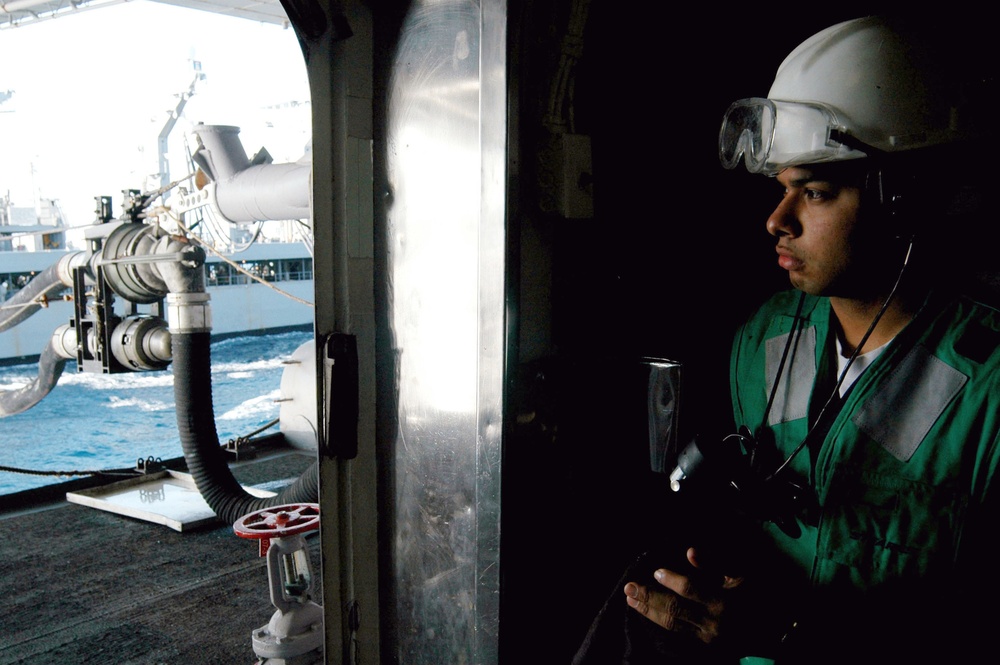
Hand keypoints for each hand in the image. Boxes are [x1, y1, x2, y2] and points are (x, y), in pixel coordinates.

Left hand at [623, 546, 743, 645]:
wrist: (770, 629)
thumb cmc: (752, 593)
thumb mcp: (738, 573)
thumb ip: (713, 563)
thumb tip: (689, 551)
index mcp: (723, 600)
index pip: (691, 589)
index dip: (672, 580)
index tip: (656, 571)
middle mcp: (713, 621)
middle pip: (676, 609)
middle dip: (650, 598)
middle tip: (629, 587)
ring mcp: (708, 636)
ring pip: (672, 624)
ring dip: (649, 611)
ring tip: (631, 600)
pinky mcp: (704, 645)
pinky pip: (677, 633)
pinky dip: (659, 622)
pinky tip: (646, 612)